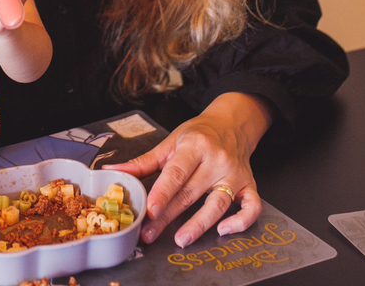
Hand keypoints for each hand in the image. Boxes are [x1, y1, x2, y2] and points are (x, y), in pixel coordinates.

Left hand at [103, 93, 272, 245]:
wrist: (231, 123)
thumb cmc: (198, 134)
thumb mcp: (170, 141)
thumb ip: (143, 161)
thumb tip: (112, 171)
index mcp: (194, 146)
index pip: (176, 172)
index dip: (162, 193)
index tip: (149, 210)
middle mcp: (217, 160)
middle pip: (190, 193)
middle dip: (169, 216)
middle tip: (149, 234)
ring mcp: (235, 174)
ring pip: (218, 203)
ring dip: (200, 225)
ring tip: (180, 240)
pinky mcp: (249, 185)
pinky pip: (252, 207)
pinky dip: (242, 221)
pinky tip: (224, 230)